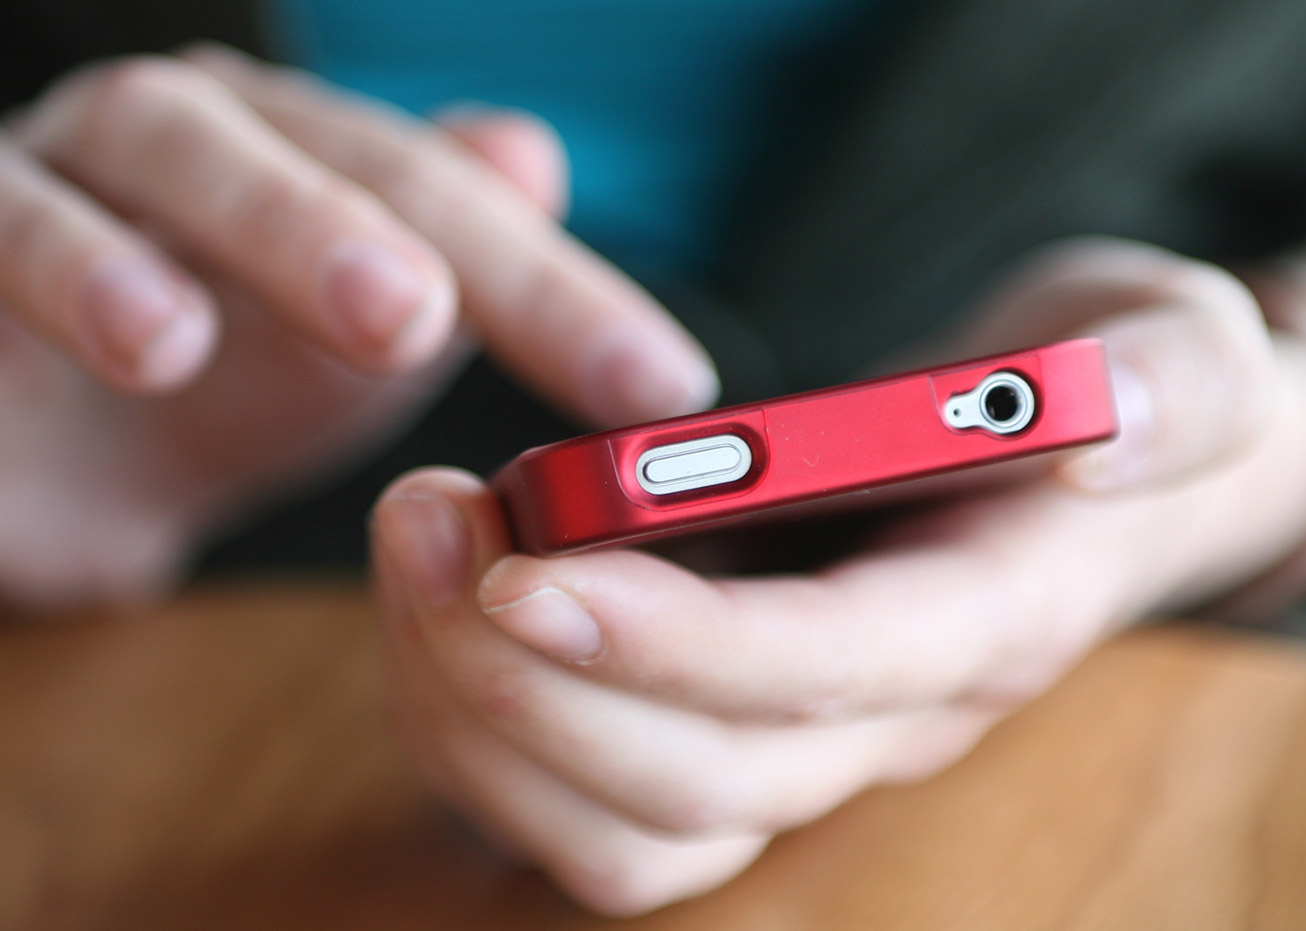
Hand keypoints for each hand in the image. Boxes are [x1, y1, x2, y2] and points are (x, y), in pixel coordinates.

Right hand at [0, 47, 714, 603]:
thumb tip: (531, 154)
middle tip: (424, 319)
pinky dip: (54, 269)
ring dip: (204, 235)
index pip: (448, 205)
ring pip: (121, 161)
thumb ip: (447, 266)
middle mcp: (192, 145)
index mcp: (306, 166)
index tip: (660, 389)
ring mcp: (55, 179)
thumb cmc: (210, 390)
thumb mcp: (346, 348)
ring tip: (243, 337)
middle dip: (364, 226)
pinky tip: (132, 345)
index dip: (556, 292)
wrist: (38, 455)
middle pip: (298, 151)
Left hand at [370, 238, 1305, 913]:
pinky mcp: (728, 732)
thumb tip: (1095, 434)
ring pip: (619, 828)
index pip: (828, 671)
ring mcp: (802, 743)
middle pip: (699, 780)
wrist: (1075, 458)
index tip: (525, 565)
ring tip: (414, 546)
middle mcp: (889, 717)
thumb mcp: (1180, 342)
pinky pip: (580, 801)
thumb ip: (1175, 382)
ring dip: (483, 715)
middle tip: (422, 520)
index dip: (676, 645)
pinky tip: (438, 600)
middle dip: (534, 677)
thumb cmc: (1108, 390)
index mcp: (990, 616)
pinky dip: (481, 724)